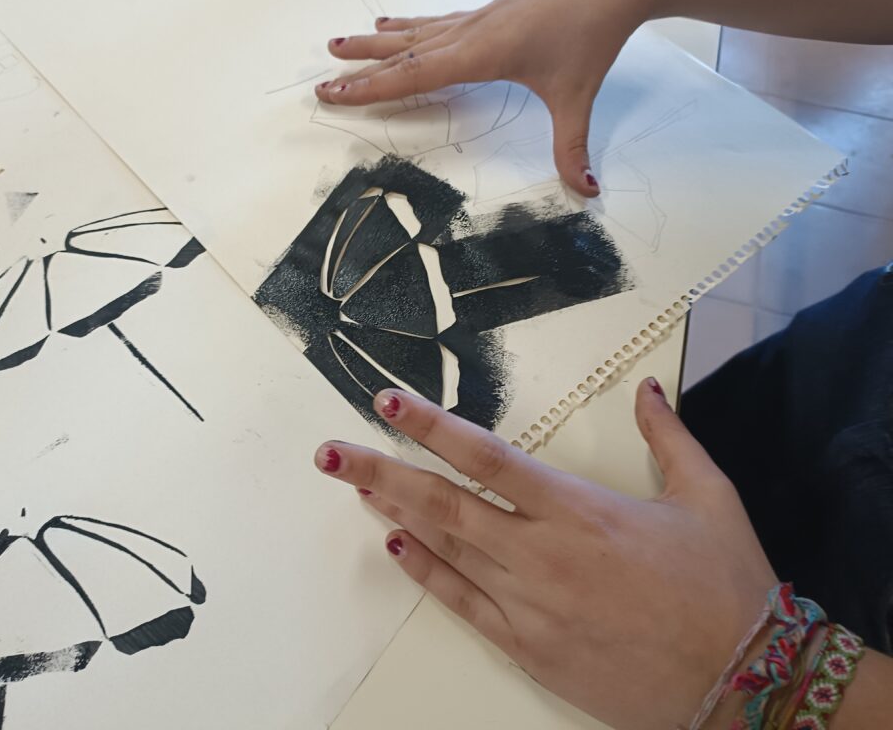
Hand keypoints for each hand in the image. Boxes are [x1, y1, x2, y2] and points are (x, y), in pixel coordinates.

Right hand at [314, 0, 654, 196]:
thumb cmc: (590, 31)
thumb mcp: (577, 97)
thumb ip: (572, 148)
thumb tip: (585, 191)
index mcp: (479, 54)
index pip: (412, 75)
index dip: (369, 88)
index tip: (334, 93)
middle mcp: (468, 33)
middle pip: (401, 53)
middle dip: (359, 69)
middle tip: (322, 81)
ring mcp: (475, 19)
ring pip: (412, 33)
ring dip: (373, 43)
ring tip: (339, 44)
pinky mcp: (487, 12)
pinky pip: (433, 22)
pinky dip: (407, 25)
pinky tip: (393, 22)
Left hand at [314, 378, 777, 729]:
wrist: (742, 684)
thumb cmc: (725, 588)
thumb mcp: (710, 498)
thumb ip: (669, 436)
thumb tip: (648, 388)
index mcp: (580, 509)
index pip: (487, 457)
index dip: (431, 427)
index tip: (388, 403)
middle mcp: (541, 553)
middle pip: (444, 503)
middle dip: (381, 472)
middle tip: (330, 453)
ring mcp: (528, 604)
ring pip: (445, 549)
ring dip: (395, 514)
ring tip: (355, 485)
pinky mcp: (528, 646)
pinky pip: (463, 604)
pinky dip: (426, 574)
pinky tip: (397, 548)